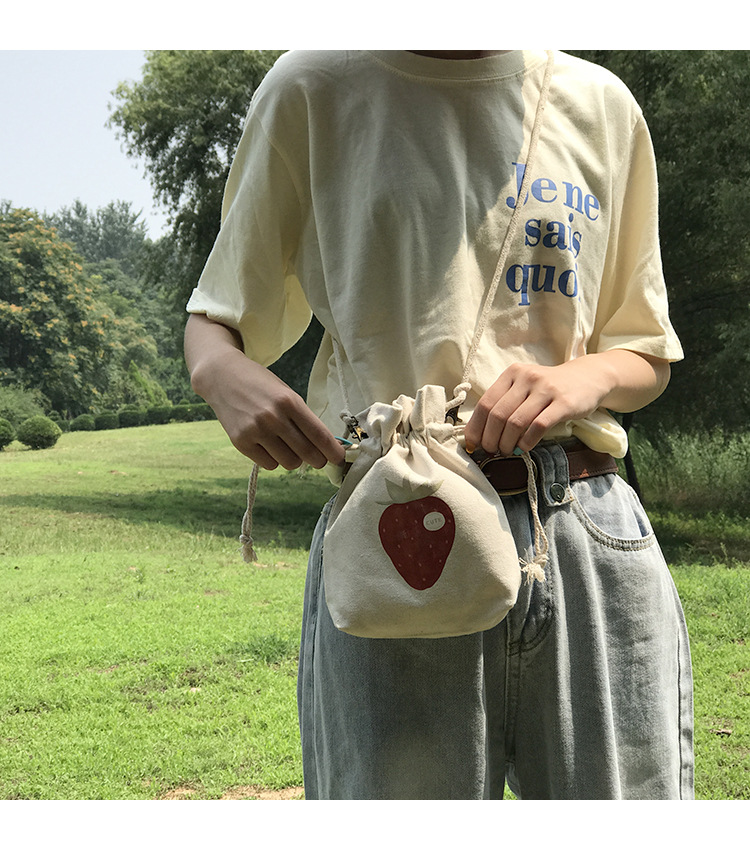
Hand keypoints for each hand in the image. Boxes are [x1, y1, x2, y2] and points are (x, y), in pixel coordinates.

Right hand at [185, 314, 345, 470]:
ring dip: (294, 460)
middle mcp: (273, 417)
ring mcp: (255, 431)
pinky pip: (269, 465)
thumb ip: (303, 418)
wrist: (222, 377)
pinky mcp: (240, 442)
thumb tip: (323, 446)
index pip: (319, 434)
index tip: (340, 458)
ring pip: (289, 462)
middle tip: (318, 459)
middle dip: (318, 460)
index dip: (333, 451)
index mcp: (289, 401)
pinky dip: (274, 460)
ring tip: (289, 448)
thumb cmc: (261, 385)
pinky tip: (270, 447)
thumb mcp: (286, 393)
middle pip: (307, 453)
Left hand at [463, 352, 669, 456]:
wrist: (589, 377)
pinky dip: (527, 442)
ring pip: (515, 422)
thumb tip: (481, 434)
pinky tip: (524, 448)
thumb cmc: (549, 388)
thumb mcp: (525, 387)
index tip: (473, 445)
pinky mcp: (563, 402)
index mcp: (512, 374)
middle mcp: (526, 378)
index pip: (485, 403)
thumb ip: (505, 403)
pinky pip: (538, 426)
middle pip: (498, 415)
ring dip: (507, 443)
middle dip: (491, 439)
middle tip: (492, 451)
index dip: (476, 427)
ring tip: (507, 451)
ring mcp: (545, 389)